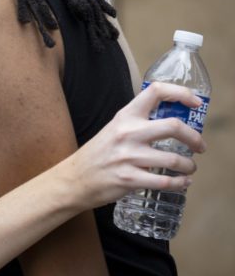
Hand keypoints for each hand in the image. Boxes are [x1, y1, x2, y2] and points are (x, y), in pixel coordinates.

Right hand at [65, 82, 204, 208]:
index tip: (195, 102)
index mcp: (125, 116)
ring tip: (189, 168)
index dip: (181, 93)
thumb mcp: (115, 129)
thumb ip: (138, 123)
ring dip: (190, 166)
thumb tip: (173, 124)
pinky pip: (166, 181)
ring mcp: (129, 156)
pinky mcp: (130, 179)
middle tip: (200, 146)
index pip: (156, 92)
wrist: (75, 178)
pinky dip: (181, 183)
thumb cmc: (99, 153)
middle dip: (195, 138)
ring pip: (175, 159)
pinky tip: (183, 182)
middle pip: (174, 126)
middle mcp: (128, 133)